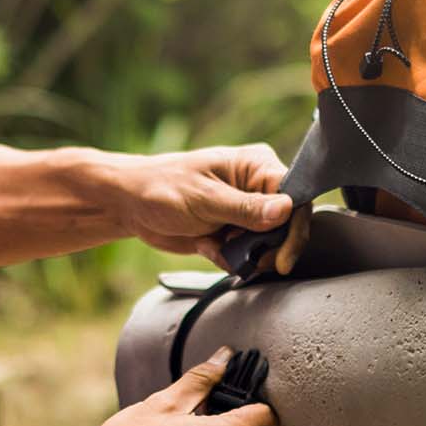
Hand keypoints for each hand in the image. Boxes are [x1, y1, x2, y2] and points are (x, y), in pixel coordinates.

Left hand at [103, 144, 295, 268]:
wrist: (130, 206)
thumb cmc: (162, 188)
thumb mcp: (205, 199)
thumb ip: (245, 208)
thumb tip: (286, 210)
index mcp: (256, 166)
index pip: (295, 196)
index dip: (293, 229)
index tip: (281, 257)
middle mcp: (256, 187)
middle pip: (287, 225)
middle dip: (265, 246)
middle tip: (240, 252)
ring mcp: (246, 211)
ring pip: (268, 244)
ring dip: (244, 254)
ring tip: (216, 245)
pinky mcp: (234, 232)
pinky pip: (247, 254)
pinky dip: (229, 258)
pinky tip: (207, 246)